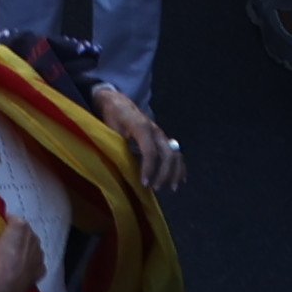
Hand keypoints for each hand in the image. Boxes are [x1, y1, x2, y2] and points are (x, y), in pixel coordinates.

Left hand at [96, 83, 182, 197]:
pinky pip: (176, 153)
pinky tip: (180, 180)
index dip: (149, 169)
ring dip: (175, 172)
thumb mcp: (111, 128)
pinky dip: (180, 166)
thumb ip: (118, 145)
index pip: (150, 151)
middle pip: (167, 154)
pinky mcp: (163, 138)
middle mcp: (156, 130)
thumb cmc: (113, 117)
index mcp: (141, 127)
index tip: (144, 184)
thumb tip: (121, 167)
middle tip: (155, 188)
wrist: (120, 103)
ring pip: (175, 154)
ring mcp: (161, 134)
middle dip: (164, 173)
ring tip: (170, 188)